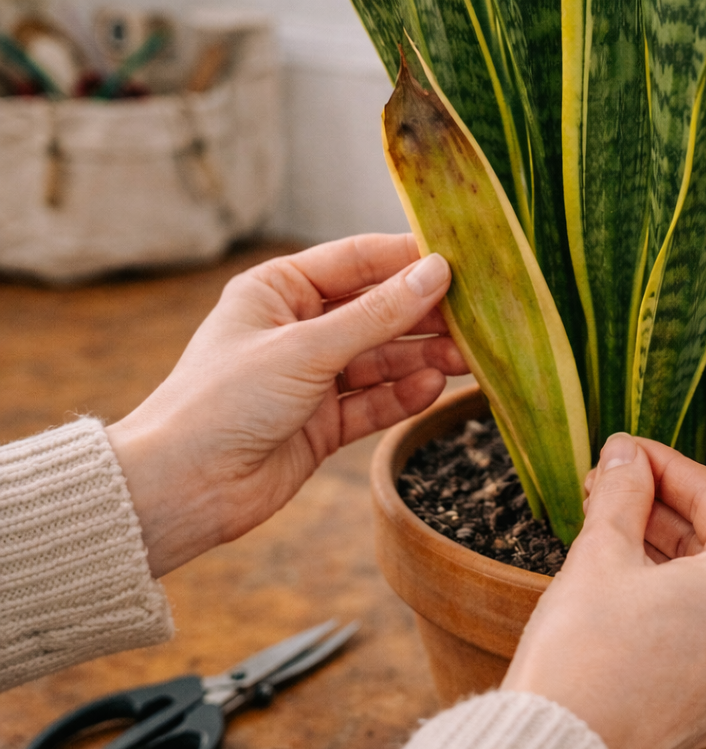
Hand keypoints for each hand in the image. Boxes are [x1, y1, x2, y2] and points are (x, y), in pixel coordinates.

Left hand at [107, 234, 467, 577]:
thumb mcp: (305, 349)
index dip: (409, 260)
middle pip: (377, 312)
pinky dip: (402, 396)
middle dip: (424, 316)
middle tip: (477, 319)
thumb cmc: (223, 401)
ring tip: (466, 358)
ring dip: (422, 358)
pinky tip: (432, 389)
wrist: (184, 488)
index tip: (463, 262)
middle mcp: (299, 328)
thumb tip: (436, 273)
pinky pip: (374, 401)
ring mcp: (313, 377)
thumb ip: (376, 316)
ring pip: (382, 359)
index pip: (358, 261)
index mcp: (280, 290)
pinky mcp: (323, 422)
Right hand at [502, 433, 705, 748]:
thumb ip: (622, 492)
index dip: (664, 463)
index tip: (624, 448)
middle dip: (661, 507)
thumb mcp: (602, 553)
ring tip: (607, 522)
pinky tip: (623, 573)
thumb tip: (624, 454)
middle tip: (608, 483)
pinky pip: (705, 625)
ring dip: (662, 547)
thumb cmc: (586, 650)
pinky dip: (669, 592)